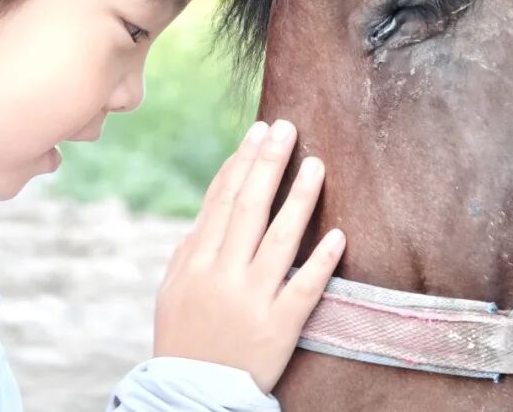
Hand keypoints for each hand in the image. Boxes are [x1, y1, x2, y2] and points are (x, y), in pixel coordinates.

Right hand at [153, 119, 344, 392]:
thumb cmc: (184, 335)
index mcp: (196, 261)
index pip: (222, 200)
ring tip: (316, 164)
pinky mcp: (279, 327)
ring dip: (299, 199)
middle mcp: (223, 274)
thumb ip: (193, 245)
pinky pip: (303, 289)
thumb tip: (214, 202)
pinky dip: (321, 262)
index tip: (259, 132)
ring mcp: (251, 300)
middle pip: (249, 207)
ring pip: (279, 240)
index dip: (241, 163)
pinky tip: (339, 235)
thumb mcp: (174, 287)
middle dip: (268, 164)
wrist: (190, 396)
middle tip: (287, 127)